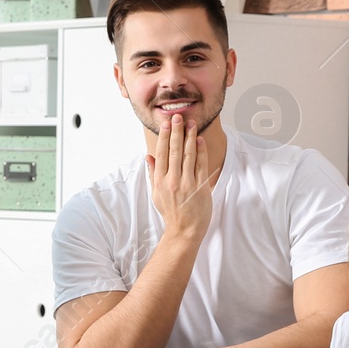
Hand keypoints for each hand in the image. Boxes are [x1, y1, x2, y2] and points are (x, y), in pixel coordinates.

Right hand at [147, 111, 212, 241]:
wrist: (184, 230)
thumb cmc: (170, 212)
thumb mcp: (156, 193)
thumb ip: (153, 173)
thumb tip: (148, 156)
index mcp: (160, 180)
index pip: (161, 153)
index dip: (164, 136)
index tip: (166, 123)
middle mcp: (172, 180)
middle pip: (174, 150)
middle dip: (176, 132)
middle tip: (177, 116)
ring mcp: (186, 183)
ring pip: (188, 155)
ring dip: (189, 137)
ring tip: (190, 123)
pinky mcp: (200, 187)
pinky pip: (200, 165)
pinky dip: (200, 151)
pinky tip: (199, 140)